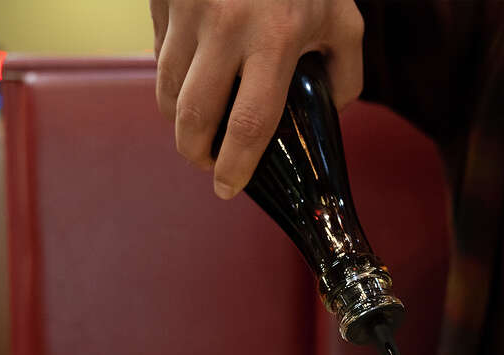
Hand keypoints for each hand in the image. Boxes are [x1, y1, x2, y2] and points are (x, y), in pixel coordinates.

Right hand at [150, 0, 363, 198]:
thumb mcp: (343, 16)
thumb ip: (344, 72)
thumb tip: (328, 114)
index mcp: (276, 37)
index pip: (248, 122)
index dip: (235, 165)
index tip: (227, 187)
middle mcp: (227, 26)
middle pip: (193, 116)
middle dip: (196, 152)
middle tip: (207, 161)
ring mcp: (188, 10)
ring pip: (166, 90)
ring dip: (178, 120)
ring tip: (197, 128)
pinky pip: (158, 55)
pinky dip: (171, 78)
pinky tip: (192, 80)